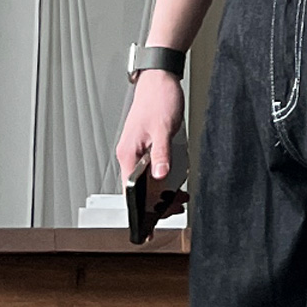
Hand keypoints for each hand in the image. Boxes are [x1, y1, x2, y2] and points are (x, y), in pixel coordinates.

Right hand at [116, 70, 187, 232]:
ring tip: (178, 199)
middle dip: (156, 203)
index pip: (130, 191)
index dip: (138, 211)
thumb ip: (160, 154)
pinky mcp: (146, 148)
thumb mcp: (162, 129)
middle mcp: (129, 155)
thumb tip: (159, 176)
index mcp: (128, 154)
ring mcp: (137, 152)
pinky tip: (175, 184)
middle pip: (139, 190)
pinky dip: (163, 180)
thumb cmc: (158, 98)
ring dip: (161, 193)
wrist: (160, 78)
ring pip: (146, 182)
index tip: (147, 227)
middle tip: (174, 208)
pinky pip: (152, 171)